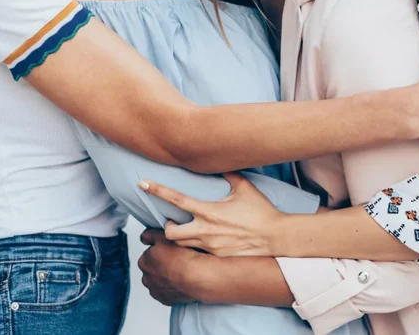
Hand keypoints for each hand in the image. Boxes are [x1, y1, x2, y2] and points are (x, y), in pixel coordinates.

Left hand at [137, 228, 208, 305]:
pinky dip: (171, 288)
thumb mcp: (164, 236)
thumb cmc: (183, 258)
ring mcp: (156, 290)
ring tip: (179, 271)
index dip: (161, 250)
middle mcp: (146, 278)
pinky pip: (166, 292)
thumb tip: (144, 237)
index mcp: (144, 261)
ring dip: (166, 277)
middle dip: (162, 265)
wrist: (197, 277)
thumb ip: (150, 235)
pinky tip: (180, 282)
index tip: (170, 251)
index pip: (149, 253)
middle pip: (153, 268)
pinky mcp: (165, 300)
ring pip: (159, 281)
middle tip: (176, 260)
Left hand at [140, 172, 281, 256]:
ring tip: (181, 231)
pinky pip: (197, 254)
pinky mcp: (216, 258)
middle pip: (169, 232)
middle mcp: (205, 231)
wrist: (276, 238)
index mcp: (209, 211)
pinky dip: (193, 248)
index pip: (176, 199)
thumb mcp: (244, 187)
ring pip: (180, 246)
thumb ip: (228, 172)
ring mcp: (210, 247)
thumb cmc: (261, 212)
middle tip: (168, 221)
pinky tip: (199, 243)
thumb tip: (217, 160)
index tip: (142, 183)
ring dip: (176, 238)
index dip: (157, 190)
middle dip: (163, 228)